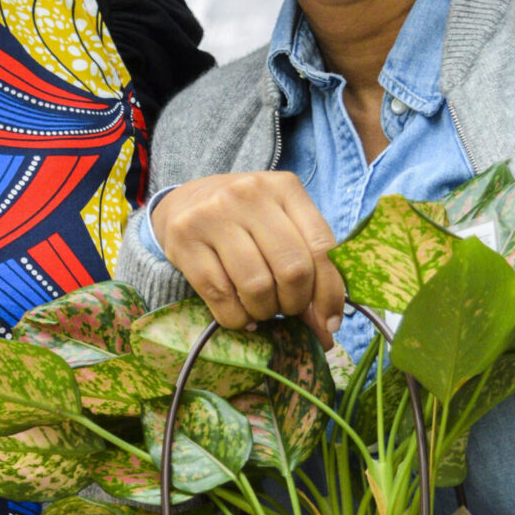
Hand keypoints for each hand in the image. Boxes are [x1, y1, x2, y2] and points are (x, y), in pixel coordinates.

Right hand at [149, 172, 344, 343]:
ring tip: (261, 308)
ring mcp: (213, 215)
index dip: (330, 293)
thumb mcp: (281, 225)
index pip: (322, 247)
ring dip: (265, 312)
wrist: (184, 202)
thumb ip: (308, 264)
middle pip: (292, 269)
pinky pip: (221, 296)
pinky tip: (239, 313)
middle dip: (295, 303)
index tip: (329, 322)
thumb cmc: (244, 218)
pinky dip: (237, 318)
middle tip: (287, 308)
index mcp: (285, 188)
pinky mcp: (184, 239)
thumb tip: (327, 327)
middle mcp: (250, 195)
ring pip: (256, 286)